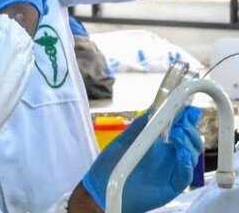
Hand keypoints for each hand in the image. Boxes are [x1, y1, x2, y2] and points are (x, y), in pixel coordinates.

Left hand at [81, 106, 202, 212]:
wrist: (101, 185)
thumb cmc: (111, 162)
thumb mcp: (126, 138)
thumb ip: (142, 124)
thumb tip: (155, 106)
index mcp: (160, 143)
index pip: (181, 129)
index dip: (186, 119)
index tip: (187, 109)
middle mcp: (169, 155)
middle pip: (191, 141)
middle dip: (189, 130)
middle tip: (181, 124)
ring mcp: (172, 170)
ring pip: (191, 156)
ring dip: (189, 143)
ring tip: (177, 135)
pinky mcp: (172, 186)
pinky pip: (185, 175)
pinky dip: (187, 164)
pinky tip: (181, 154)